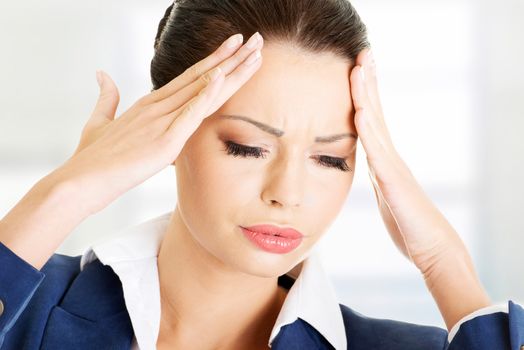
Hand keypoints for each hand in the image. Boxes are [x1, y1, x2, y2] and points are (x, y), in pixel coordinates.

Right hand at [54, 32, 263, 216]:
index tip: (234, 47)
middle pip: (202, 77)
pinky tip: (221, 79)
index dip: (214, 62)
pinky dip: (205, 96)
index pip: (189, 78)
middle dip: (231, 59)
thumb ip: (107, 97)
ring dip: (231, 72)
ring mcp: (161, 122)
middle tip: (256, 40)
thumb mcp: (99, 122)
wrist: (80, 182)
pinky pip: (188, 115)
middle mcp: (157, 107)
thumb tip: (102, 74)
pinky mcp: (163, 142)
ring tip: (254, 52)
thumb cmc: (92, 157)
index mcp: (148, 104)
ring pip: (202, 91)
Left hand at [349, 48, 490, 329]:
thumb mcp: (387, 194)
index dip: (364, 93)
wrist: (432, 248)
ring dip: (366, 95)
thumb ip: (378, 175)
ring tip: (359, 67)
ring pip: (377, 124)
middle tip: (362, 52)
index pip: (371, 119)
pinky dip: (368, 131)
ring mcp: (393, 167)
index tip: (356, 68)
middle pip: (376, 112)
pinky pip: (378, 153)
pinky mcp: (393, 183)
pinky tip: (360, 111)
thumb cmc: (408, 225)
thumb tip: (370, 165)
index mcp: (384, 159)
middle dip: (367, 82)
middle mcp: (389, 157)